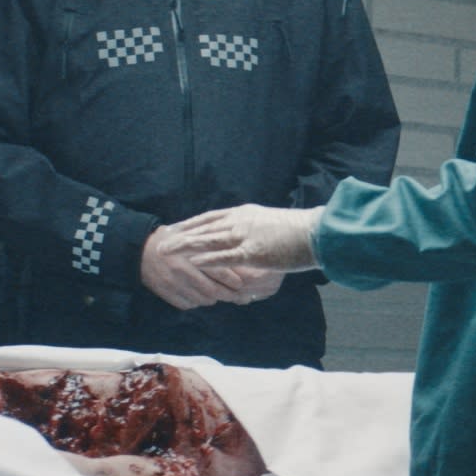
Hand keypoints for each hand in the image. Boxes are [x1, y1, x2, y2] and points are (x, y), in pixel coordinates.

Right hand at [140, 221, 279, 309]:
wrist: (138, 250)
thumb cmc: (169, 240)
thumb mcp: (187, 233)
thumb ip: (207, 239)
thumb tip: (234, 243)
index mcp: (190, 254)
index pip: (217, 271)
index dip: (232, 280)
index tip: (240, 283)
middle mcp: (181, 270)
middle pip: (212, 290)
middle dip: (226, 295)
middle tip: (236, 296)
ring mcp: (172, 284)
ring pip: (201, 300)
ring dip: (212, 299)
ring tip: (218, 295)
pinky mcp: (165, 293)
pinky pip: (187, 304)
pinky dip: (196, 302)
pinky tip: (199, 296)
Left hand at [168, 203, 322, 275]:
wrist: (316, 232)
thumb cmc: (296, 229)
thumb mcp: (268, 221)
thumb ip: (251, 226)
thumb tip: (241, 231)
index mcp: (243, 213)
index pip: (209, 217)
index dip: (190, 223)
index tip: (174, 228)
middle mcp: (240, 221)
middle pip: (203, 228)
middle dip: (180, 235)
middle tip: (160, 241)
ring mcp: (246, 236)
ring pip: (208, 241)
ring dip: (185, 246)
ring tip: (167, 251)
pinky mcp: (253, 253)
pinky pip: (225, 257)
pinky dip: (207, 260)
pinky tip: (193, 262)